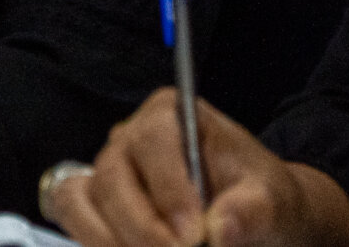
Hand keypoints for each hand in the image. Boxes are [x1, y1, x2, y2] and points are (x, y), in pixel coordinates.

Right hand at [54, 89, 348, 246]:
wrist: (252, 216)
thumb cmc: (259, 197)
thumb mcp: (271, 202)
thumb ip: (250, 212)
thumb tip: (219, 230)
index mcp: (169, 114)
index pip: (152, 142)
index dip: (168, 190)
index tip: (193, 237)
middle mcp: (129, 138)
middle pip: (111, 178)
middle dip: (141, 229)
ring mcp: (107, 172)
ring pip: (82, 202)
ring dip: (112, 242)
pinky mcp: (97, 206)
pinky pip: (78, 222)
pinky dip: (99, 242)